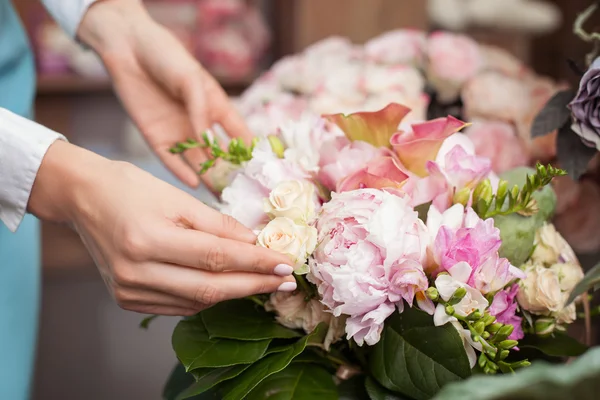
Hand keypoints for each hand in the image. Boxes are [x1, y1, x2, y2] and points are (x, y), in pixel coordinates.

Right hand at [28, 141, 295, 315]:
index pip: (216, 258)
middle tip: (286, 282)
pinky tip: (228, 286)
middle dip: (254, 285)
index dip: (256, 263)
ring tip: (263, 282)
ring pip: (196, 302)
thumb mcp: (178, 198)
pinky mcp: (127, 300)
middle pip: (209, 288)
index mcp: (147, 240)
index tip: (287, 264)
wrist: (84, 198)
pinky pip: (179, 306)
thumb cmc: (131, 188)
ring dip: (234, 293)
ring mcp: (128, 291)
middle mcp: (135, 272)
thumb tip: (255, 244)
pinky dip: (208, 298)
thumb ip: (218, 225)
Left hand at [78, 0, 252, 188]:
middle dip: (230, 172)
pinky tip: (193, 183)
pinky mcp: (157, 138)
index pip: (239, 134)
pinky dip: (182, 172)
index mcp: (216, 107)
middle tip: (242, 193)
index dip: (249, 151)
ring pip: (198, 161)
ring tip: (222, 196)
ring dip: (208, 177)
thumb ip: (201, 112)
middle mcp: (200, 124)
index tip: (262, 169)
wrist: (128, 48)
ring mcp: (179, 132)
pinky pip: (171, 160)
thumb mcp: (190, 81)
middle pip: (219, 154)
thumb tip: (208, 142)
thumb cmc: (167, 57)